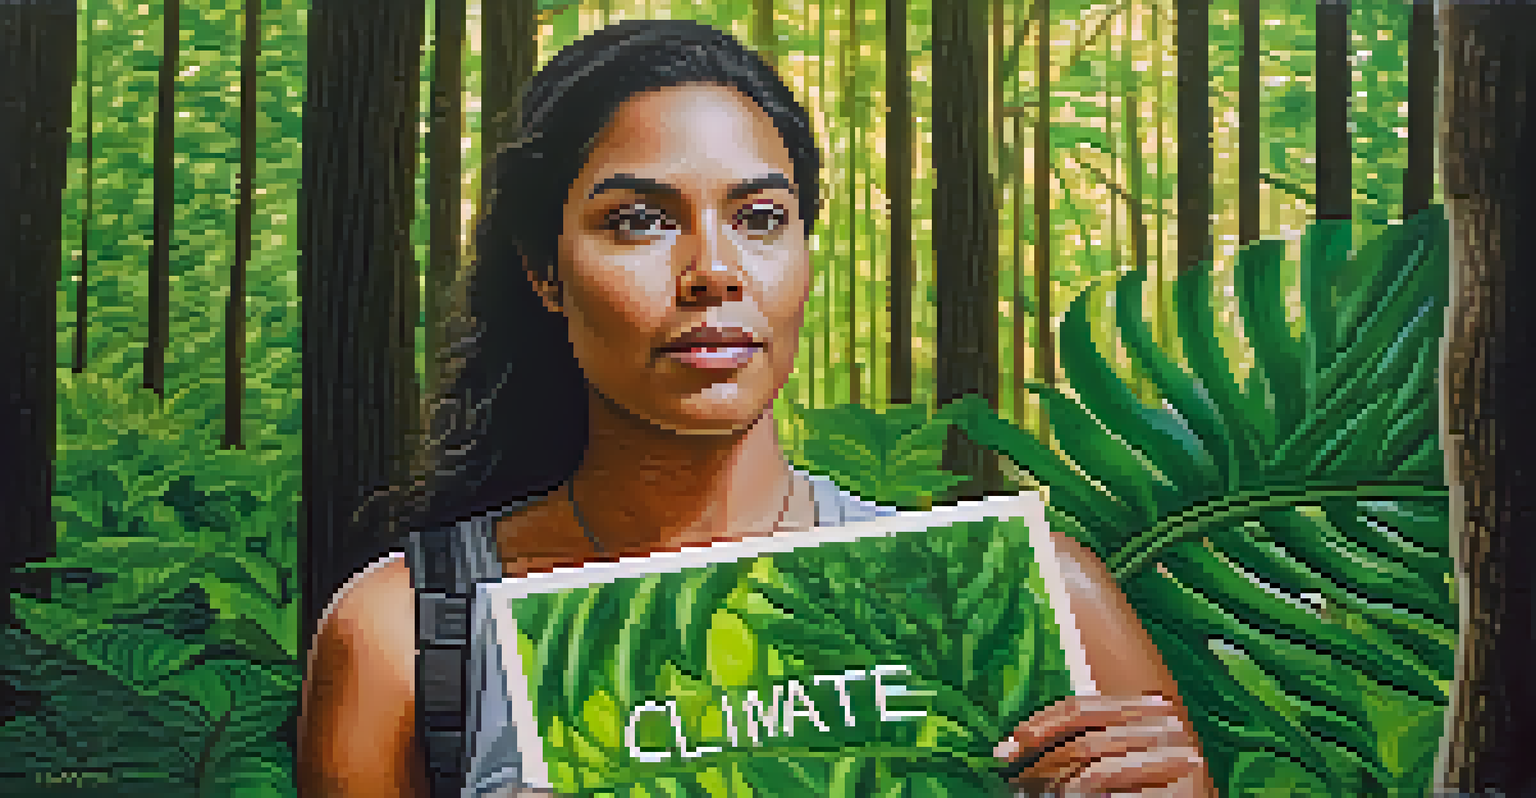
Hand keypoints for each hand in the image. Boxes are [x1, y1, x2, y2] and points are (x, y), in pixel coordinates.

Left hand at [993, 693, 1204, 795]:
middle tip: (1015, 775)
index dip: (1040, 724)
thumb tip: (1017, 742)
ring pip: (1093, 769)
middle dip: (1041, 760)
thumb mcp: (1120, 749)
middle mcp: (1165, 726)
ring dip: (1060, 784)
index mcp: (1150, 706)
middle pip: (1082, 739)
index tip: (1008, 745)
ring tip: (1045, 794)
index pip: (1081, 708)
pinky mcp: (1181, 792)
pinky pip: (1113, 789)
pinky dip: (1084, 796)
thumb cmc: (1151, 779)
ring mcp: (1176, 759)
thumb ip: (1085, 738)